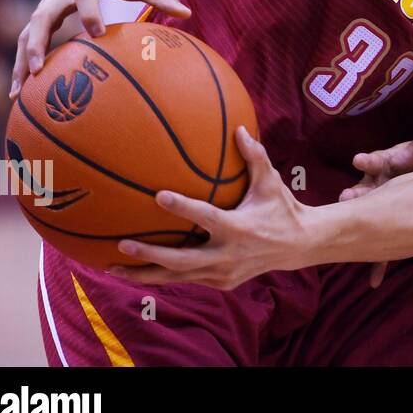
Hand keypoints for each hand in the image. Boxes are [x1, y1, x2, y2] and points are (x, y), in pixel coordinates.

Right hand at [10, 0, 189, 98]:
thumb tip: (187, 14)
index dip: (90, 14)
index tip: (97, 34)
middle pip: (40, 19)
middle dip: (36, 46)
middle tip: (37, 73)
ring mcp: (48, 4)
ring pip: (27, 33)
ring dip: (21, 61)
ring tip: (18, 94)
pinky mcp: (44, 12)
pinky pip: (29, 37)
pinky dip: (24, 60)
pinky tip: (22, 87)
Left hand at [108, 127, 310, 289]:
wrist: (300, 246)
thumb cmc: (281, 208)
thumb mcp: (271, 182)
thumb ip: (255, 156)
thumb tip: (239, 129)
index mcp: (239, 228)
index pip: (207, 217)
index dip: (183, 208)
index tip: (158, 196)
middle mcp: (229, 255)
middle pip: (181, 260)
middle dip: (150, 254)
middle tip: (122, 244)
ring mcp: (223, 273)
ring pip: (177, 277)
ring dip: (144, 274)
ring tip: (112, 268)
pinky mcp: (222, 283)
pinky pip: (186, 280)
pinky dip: (161, 277)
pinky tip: (137, 272)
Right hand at [338, 114, 412, 286]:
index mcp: (387, 165)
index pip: (376, 161)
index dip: (369, 161)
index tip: (360, 160)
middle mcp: (377, 185)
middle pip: (366, 190)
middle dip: (358, 195)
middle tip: (347, 196)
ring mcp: (379, 207)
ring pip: (367, 218)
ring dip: (360, 226)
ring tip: (351, 231)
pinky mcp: (386, 226)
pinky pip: (380, 245)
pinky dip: (378, 264)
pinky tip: (375, 281)